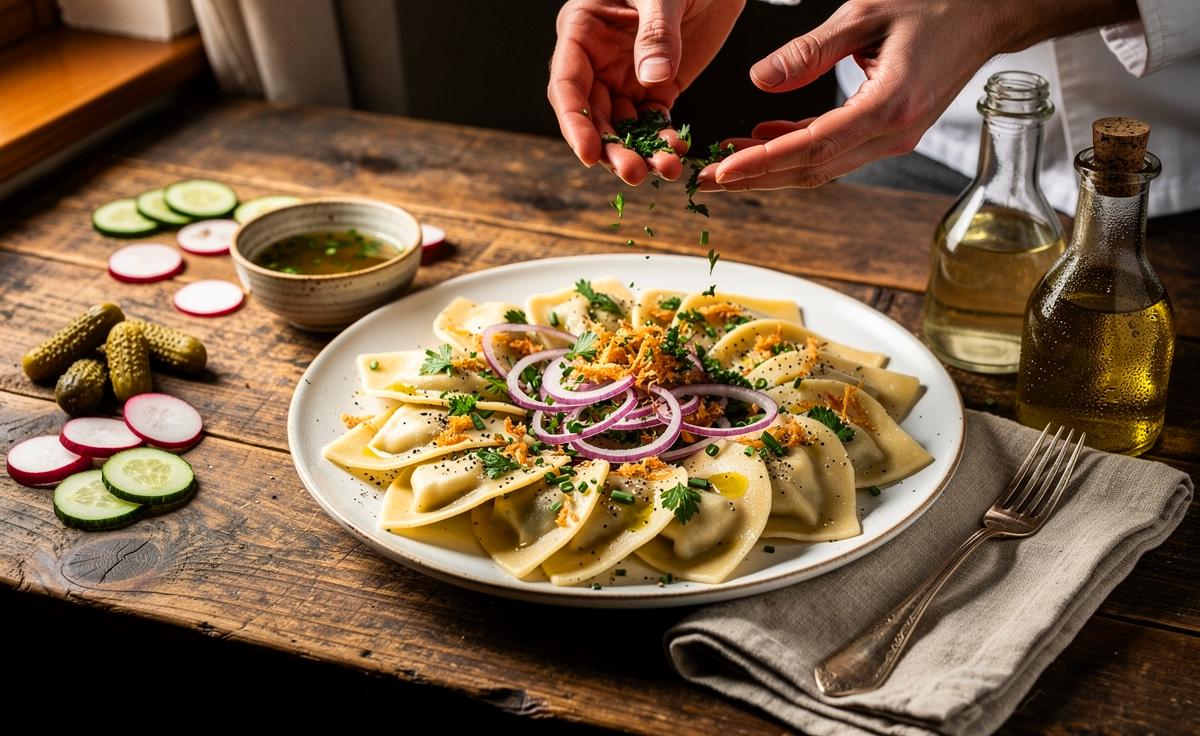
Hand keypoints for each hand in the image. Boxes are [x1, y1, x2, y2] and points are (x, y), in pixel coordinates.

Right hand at [549, 0, 744, 184]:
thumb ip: (656, 34)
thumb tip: (651, 78)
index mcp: (582, 31)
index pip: (568, 86)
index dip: (575, 123)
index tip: (589, 155)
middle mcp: (598, 61)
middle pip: (595, 116)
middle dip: (613, 148)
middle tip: (635, 173)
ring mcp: (628, 76)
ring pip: (624, 126)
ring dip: (641, 152)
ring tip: (666, 171)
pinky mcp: (659, 86)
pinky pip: (655, 121)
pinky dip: (664, 140)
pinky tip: (677, 153)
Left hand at [698, 0, 1137, 191]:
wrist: (989, 14)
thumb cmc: (937, 4)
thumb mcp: (867, 13)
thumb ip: (810, 51)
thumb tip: (759, 82)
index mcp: (888, 105)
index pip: (811, 146)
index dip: (762, 162)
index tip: (721, 171)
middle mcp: (892, 133)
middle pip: (810, 169)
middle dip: (754, 177)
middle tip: (705, 179)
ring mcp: (893, 139)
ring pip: (820, 167)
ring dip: (771, 168)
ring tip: (724, 163)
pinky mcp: (890, 133)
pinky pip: (834, 152)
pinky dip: (795, 149)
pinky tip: (763, 137)